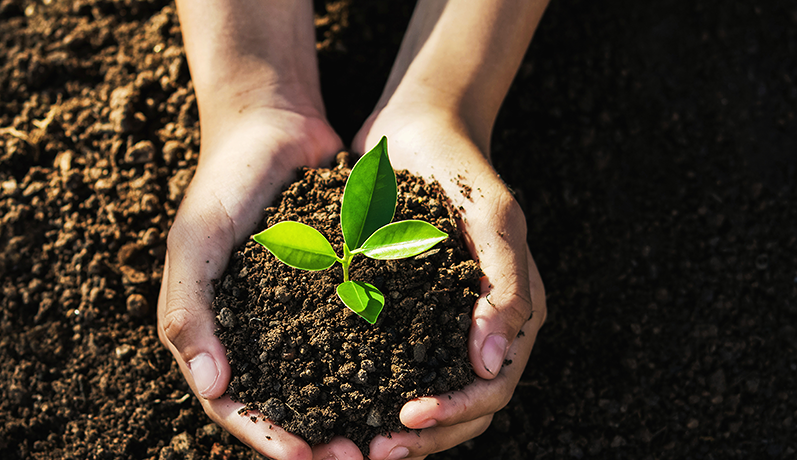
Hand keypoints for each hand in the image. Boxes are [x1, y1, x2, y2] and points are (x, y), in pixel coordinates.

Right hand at [157, 108, 362, 459]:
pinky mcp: (335, 294)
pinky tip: (407, 381)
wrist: (273, 126)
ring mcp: (296, 317)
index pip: (234, 406)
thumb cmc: (224, 183)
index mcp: (214, 333)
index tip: (308, 458)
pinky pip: (354, 339)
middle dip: (317, 441)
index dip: (268, 437)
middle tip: (359, 459)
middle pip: (284, 406)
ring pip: (323, 383)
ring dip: (350, 414)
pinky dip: (375, 366)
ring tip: (387, 436)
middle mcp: (256, 334)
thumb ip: (189, 311)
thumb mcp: (195, 242)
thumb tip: (213, 389)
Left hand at [353, 111, 546, 459]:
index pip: (494, 387)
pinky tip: (344, 404)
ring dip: (403, 430)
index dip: (455, 413)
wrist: (418, 132)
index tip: (405, 419)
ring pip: (433, 396)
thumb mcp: (491, 218)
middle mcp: (484, 326)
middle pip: (466, 407)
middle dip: (427, 436)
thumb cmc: (459, 171)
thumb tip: (493, 364)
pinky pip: (400, 366)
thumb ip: (504, 286)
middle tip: (374, 453)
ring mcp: (447, 323)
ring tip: (360, 444)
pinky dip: (379, 392)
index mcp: (515, 312)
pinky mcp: (410, 313)